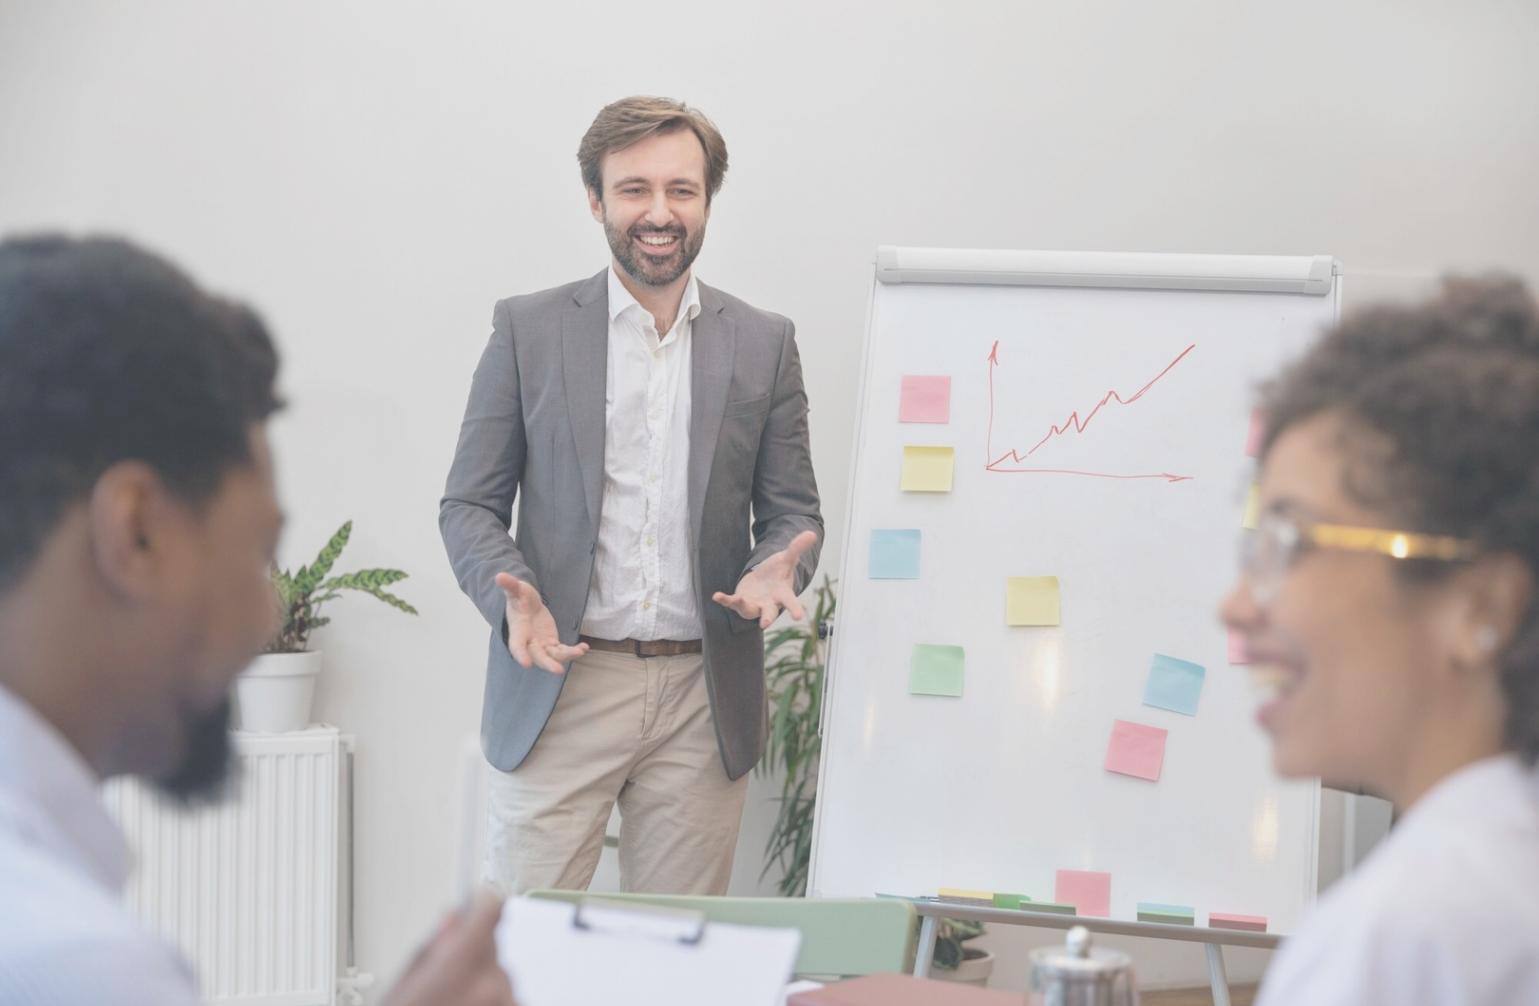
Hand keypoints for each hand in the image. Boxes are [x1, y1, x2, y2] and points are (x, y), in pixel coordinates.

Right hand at [381, 890, 516, 1005]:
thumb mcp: (405, 983)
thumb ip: (433, 945)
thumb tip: (454, 918)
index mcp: (461, 963)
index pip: (490, 908)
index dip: (481, 902)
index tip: (478, 901)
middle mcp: (491, 982)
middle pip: (491, 945)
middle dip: (472, 953)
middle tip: (447, 977)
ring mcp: (506, 1001)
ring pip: (498, 973)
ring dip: (482, 981)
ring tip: (453, 1001)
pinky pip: (507, 996)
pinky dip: (491, 1001)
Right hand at [496, 573, 588, 673]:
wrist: (526, 605)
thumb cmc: (519, 598)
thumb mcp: (516, 590)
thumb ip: (510, 585)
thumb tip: (499, 576)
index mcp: (518, 631)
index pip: (517, 646)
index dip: (520, 655)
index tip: (526, 664)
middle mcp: (529, 642)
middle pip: (537, 656)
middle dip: (547, 664)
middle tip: (558, 671)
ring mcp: (541, 644)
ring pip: (553, 656)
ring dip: (566, 656)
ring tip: (580, 651)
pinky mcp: (552, 643)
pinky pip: (562, 650)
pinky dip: (573, 650)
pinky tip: (584, 647)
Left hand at [711, 530, 817, 628]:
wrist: (763, 580)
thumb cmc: (778, 572)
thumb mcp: (787, 558)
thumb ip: (797, 547)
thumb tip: (812, 534)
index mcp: (782, 594)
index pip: (791, 602)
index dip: (795, 609)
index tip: (799, 617)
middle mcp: (769, 603)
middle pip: (769, 613)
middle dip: (767, 618)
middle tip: (765, 624)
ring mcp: (754, 605)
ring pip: (749, 611)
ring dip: (743, 606)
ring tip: (739, 599)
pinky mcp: (741, 601)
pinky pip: (732, 603)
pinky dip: (725, 600)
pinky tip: (716, 596)